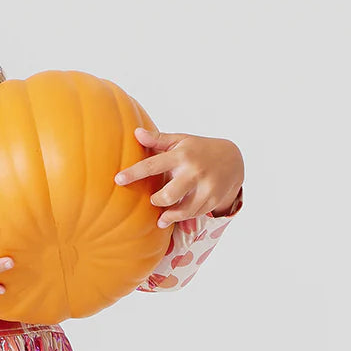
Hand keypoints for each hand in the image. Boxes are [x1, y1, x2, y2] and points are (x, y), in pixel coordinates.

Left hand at [114, 127, 243, 225]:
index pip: (153, 165)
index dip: (134, 173)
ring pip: (181, 210)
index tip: (118, 180)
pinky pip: (193, 215)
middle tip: (154, 199)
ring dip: (168, 216)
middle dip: (156, 201)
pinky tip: (175, 217)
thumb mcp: (181, 141)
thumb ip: (158, 140)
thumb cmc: (199, 149)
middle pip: (167, 196)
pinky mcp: (213, 200)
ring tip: (161, 217)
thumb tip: (136, 133)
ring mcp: (205, 187)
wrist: (233, 159)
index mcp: (182, 155)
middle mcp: (194, 171)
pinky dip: (182, 217)